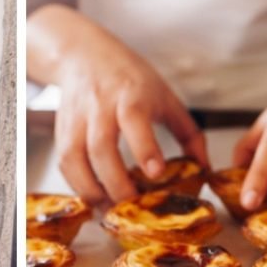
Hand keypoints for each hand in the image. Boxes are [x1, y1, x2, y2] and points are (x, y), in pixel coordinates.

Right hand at [28, 5, 207, 203]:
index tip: (155, 174)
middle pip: (101, 147)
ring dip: (91, 190)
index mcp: (131, 94)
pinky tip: (93, 198)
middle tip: (132, 206)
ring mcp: (77, 118)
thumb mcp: (165, 96)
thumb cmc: (129, 78)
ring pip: (75, 158)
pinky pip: (64, 163)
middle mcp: (100, 105)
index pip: (134, 120)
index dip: (144, 148)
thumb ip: (188, 132)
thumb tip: (204, 169)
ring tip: (109, 210)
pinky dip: (77, 185)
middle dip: (116, 182)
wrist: (84, 56)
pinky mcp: (61, 130)